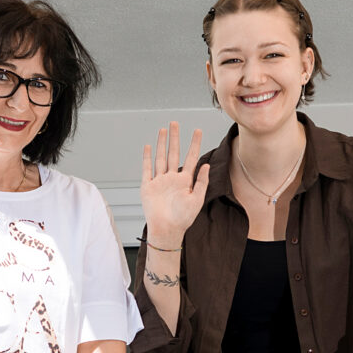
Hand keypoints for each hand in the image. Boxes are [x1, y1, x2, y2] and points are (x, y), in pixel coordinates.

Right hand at [140, 122, 209, 246]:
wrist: (167, 230)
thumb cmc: (183, 219)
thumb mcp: (197, 199)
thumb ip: (201, 181)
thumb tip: (206, 165)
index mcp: (185, 181)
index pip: (191, 157)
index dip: (194, 144)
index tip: (198, 131)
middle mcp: (172, 179)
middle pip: (174, 153)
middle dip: (175, 138)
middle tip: (175, 123)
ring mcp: (159, 181)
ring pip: (161, 157)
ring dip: (162, 144)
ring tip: (164, 130)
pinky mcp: (148, 186)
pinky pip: (147, 169)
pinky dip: (147, 158)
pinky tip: (149, 147)